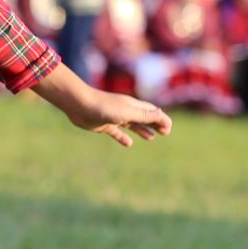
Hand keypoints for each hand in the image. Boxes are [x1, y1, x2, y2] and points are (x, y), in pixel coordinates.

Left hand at [35, 67, 170, 146]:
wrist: (79, 104)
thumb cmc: (104, 107)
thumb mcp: (127, 113)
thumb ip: (144, 115)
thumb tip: (162, 116)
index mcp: (133, 105)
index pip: (152, 111)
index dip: (162, 119)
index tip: (169, 129)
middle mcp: (125, 110)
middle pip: (144, 117)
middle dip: (155, 124)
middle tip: (166, 132)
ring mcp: (115, 117)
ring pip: (133, 124)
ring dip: (143, 130)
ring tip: (151, 138)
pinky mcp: (104, 125)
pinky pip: (117, 132)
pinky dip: (124, 138)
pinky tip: (128, 144)